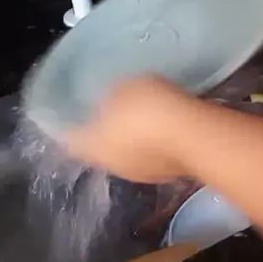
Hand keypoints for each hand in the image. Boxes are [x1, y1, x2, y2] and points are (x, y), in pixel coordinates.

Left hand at [63, 75, 194, 182]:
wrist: (195, 138)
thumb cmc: (149, 109)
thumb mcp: (125, 87)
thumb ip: (112, 96)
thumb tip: (111, 101)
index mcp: (93, 147)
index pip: (69, 141)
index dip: (67, 128)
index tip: (68, 115)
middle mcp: (113, 166)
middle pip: (100, 150)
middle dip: (104, 133)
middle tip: (109, 112)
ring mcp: (142, 174)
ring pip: (129, 155)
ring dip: (132, 142)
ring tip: (141, 119)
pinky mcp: (168, 174)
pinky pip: (154, 156)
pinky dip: (155, 145)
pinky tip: (165, 128)